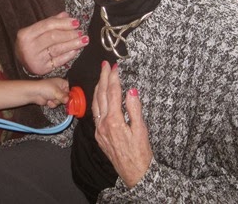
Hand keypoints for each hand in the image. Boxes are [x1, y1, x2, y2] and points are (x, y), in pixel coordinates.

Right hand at [15, 12, 87, 74]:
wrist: (21, 61)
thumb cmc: (31, 43)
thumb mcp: (36, 30)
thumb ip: (51, 22)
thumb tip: (66, 15)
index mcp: (26, 34)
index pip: (48, 25)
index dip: (63, 23)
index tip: (76, 22)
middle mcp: (28, 47)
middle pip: (53, 37)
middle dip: (69, 34)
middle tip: (81, 32)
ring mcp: (35, 59)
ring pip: (57, 49)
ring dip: (73, 44)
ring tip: (83, 40)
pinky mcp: (42, 69)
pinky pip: (59, 61)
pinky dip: (68, 55)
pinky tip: (76, 50)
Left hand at [33, 77, 69, 107]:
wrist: (34, 93)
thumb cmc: (46, 88)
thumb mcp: (57, 92)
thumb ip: (64, 97)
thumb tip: (68, 100)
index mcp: (62, 83)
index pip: (70, 88)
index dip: (70, 94)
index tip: (71, 98)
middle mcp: (59, 88)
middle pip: (66, 97)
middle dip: (61, 99)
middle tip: (57, 97)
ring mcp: (55, 94)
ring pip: (60, 101)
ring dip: (56, 102)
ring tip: (51, 98)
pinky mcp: (51, 100)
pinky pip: (55, 104)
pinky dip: (52, 104)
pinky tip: (48, 101)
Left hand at [92, 61, 152, 187]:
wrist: (134, 173)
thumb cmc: (141, 153)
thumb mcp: (141, 130)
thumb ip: (135, 109)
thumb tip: (131, 91)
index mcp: (114, 121)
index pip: (113, 94)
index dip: (113, 78)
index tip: (114, 67)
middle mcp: (103, 124)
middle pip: (101, 95)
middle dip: (102, 78)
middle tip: (104, 65)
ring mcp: (99, 130)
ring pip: (95, 103)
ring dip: (97, 88)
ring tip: (101, 76)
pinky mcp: (98, 135)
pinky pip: (95, 113)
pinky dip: (96, 100)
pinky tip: (99, 96)